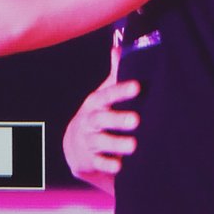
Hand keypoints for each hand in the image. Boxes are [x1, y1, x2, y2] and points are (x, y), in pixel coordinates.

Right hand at [63, 47, 139, 192]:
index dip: (121, 90)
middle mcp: (89, 121)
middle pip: (101, 119)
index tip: (138, 87)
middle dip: (118, 119)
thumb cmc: (98, 113)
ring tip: (134, 145)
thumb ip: (115, 73)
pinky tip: (120, 167)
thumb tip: (118, 46)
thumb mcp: (103, 93)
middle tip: (136, 120)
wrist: (75, 144)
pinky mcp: (89, 161)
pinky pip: (98, 163)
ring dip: (117, 144)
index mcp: (94, 103)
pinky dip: (108, 165)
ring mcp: (88, 141)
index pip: (107, 95)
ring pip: (101, 142)